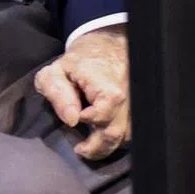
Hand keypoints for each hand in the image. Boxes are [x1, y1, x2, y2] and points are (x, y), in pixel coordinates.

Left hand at [34, 25, 128, 160]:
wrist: (106, 44)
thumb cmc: (78, 60)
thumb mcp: (56, 71)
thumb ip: (58, 94)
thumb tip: (72, 120)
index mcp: (106, 83)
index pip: (104, 113)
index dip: (89, 121)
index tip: (74, 119)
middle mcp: (127, 95)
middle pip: (117, 132)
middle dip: (97, 147)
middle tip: (80, 149)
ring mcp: (136, 102)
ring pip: (128, 136)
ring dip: (108, 144)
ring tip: (91, 144)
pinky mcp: (139, 107)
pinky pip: (133, 131)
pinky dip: (118, 138)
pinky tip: (104, 135)